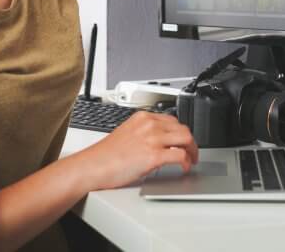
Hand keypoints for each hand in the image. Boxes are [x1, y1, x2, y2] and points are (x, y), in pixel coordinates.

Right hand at [76, 111, 198, 190]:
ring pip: (186, 139)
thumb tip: (159, 143)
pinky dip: (186, 162)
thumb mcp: (127, 134)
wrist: (93, 166)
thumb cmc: (105, 155)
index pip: (172, 120)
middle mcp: (149, 125)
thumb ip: (144, 134)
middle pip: (182, 128)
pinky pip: (180, 156)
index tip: (183, 141)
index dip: (181, 133)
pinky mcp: (154, 156)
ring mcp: (152, 139)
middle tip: (192, 152)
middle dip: (191, 142)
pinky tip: (184, 167)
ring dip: (192, 151)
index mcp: (142, 117)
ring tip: (191, 160)